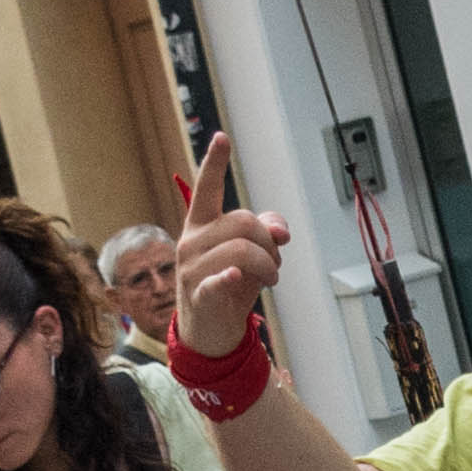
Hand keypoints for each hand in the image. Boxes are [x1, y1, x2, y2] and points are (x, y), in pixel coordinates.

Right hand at [163, 138, 291, 360]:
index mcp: (201, 225)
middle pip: (243, 222)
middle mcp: (192, 241)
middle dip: (269, 242)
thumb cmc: (230, 285)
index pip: (207, 188)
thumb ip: (266, 231)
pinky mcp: (199, 295)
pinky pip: (217, 279)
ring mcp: (191, 269)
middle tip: (273, 265)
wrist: (211, 332)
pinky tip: (234, 277)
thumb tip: (280, 230)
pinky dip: (229, 277)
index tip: (222, 137)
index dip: (215, 163)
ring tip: (270, 279)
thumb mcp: (250, 253)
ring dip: (268, 265)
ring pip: (243, 249)